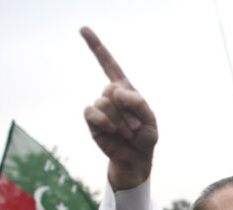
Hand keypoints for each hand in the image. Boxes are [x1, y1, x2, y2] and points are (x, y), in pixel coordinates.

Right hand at [80, 26, 157, 190]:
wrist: (135, 158)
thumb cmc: (145, 137)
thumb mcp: (150, 120)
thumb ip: (138, 103)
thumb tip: (116, 90)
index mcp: (125, 89)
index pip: (109, 64)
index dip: (96, 47)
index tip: (83, 29)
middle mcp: (110, 95)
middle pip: (112, 90)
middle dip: (127, 110)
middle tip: (135, 127)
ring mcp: (100, 107)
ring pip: (104, 102)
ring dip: (119, 119)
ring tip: (128, 132)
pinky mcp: (92, 120)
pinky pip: (92, 112)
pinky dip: (104, 120)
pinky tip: (113, 130)